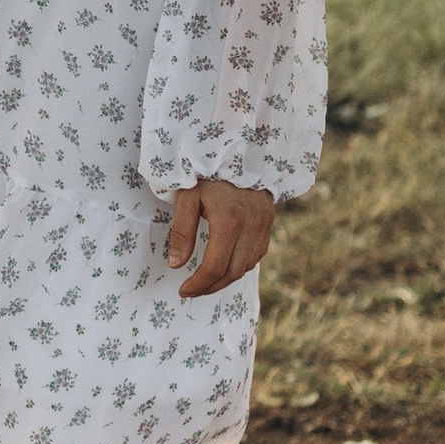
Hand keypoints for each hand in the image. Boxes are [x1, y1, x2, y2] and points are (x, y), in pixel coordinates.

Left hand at [168, 177, 275, 299]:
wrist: (237, 152)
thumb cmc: (207, 174)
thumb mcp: (187, 197)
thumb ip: (182, 232)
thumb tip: (176, 265)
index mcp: (229, 220)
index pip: (214, 266)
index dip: (198, 284)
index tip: (183, 291)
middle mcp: (251, 226)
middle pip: (232, 272)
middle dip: (210, 287)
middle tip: (192, 291)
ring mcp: (263, 225)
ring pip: (246, 266)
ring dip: (225, 279)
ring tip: (205, 281)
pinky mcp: (268, 223)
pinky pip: (256, 255)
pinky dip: (239, 265)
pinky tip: (224, 265)